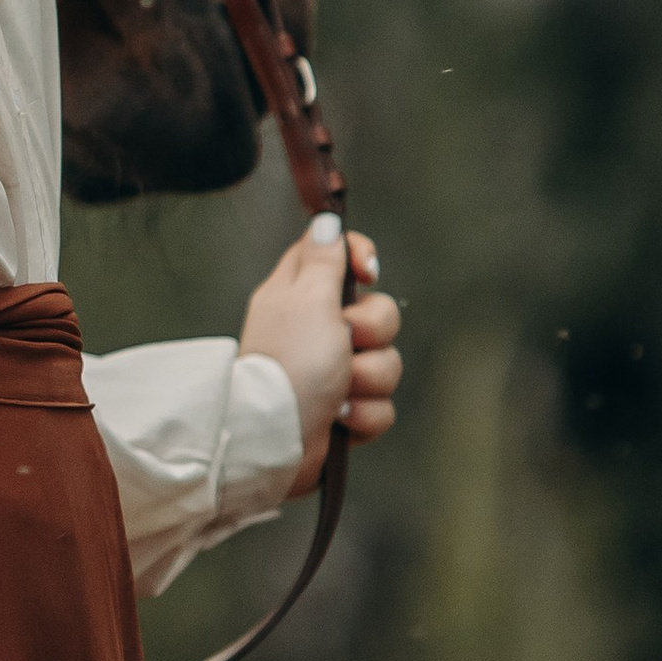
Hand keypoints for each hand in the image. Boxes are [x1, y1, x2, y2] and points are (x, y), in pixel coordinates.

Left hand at [238, 213, 402, 499]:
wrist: (275, 441)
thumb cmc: (289, 363)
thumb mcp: (307, 299)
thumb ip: (322, 260)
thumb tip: (325, 219)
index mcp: (299, 294)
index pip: (337, 255)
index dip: (360, 258)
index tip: (368, 273)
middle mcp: (317, 330)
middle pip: (378, 313)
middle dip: (373, 332)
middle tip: (346, 342)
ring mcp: (332, 373)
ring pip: (386, 362)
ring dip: (368, 380)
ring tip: (338, 393)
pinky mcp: (344, 412)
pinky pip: (382, 406)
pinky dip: (365, 415)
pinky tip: (340, 420)